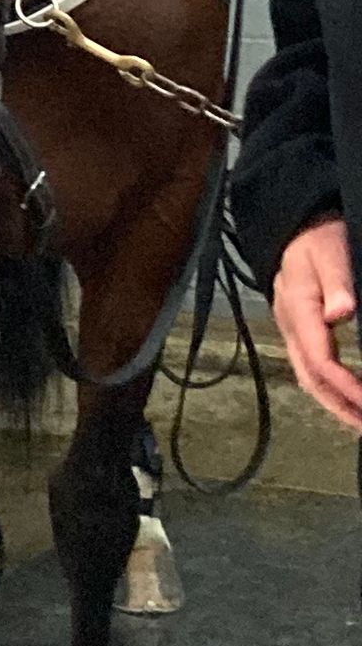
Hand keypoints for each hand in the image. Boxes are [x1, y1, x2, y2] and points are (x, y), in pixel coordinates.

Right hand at [271, 218, 361, 432]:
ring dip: (335, 403)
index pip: (321, 362)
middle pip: (311, 379)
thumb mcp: (330, 251)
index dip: (348, 389)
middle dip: (340, 408)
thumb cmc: (317, 237)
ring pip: (308, 377)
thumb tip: (342, 313)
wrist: (295, 225)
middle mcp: (290, 326)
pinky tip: (348, 395)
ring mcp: (291, 329)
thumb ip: (338, 281)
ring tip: (360, 421)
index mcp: (298, 312)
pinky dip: (329, 387)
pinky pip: (311, 366)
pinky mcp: (298, 329)